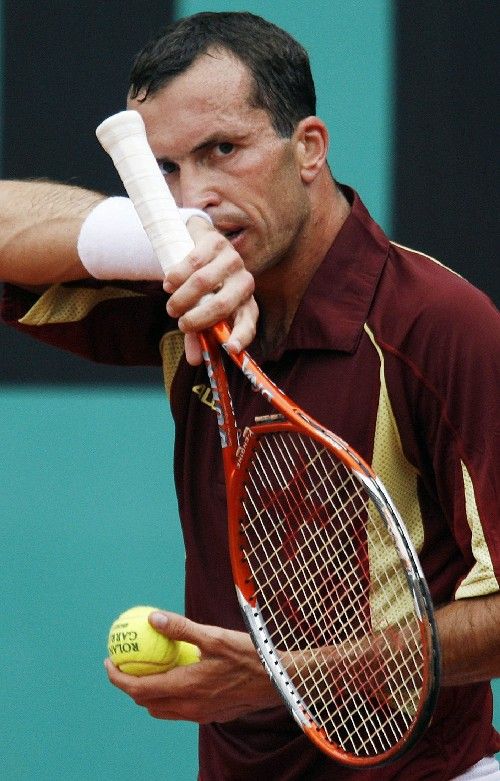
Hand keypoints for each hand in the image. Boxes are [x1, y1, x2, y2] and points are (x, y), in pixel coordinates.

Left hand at [104, 610, 280, 722]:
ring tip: (149, 669)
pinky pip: (179, 709)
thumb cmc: (249, 656)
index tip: (109, 662)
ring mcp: (200, 715)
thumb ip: (181, 628)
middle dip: (130, 686)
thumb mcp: (214, 636)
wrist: (278, 682)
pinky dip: (168, 695)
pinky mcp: (211, 715)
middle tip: (126, 664)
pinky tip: (178, 674)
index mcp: (185, 687)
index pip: (138, 689)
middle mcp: (189, 707)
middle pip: (146, 703)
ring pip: (162, 709)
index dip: (118, 678)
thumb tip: (153, 617)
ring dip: (149, 693)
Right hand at [163, 216, 257, 364]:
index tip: (230, 348)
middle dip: (198, 318)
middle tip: (180, 323)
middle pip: (222, 304)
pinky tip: (168, 283)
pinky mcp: (215, 242)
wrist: (197, 245)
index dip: (241, 336)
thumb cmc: (202, 289)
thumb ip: (199, 336)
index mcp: (246, 305)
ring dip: (182, 298)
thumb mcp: (201, 312)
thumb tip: (194, 361)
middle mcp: (245, 282)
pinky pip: (193, 262)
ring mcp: (232, 260)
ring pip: (204, 282)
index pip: (248, 323)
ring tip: (171, 305)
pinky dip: (176, 276)